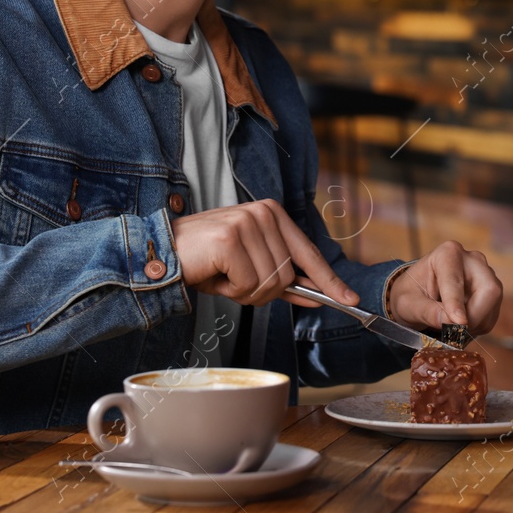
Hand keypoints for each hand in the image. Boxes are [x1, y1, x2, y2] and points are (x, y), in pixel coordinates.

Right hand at [172, 199, 357, 308]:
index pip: (308, 252)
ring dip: (245, 293)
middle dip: (262, 292)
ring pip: (270, 283)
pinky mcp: (231, 239)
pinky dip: (231, 291)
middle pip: (287, 275)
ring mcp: (248, 223)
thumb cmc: (206, 261)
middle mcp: (263, 212)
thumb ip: (283, 278)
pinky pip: (249, 284)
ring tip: (223, 276)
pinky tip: (215, 276)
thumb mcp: (250, 266)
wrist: (162, 253)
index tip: (349, 300)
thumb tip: (318, 295)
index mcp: (272, 213)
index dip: (329, 281)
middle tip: (234, 282)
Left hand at [385, 241, 502, 334]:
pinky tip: (460, 324)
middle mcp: (472, 259)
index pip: (456, 281)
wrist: (418, 294)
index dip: (457, 303)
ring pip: (492, 303)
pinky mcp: (491, 290)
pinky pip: (492, 313)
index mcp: (448, 253)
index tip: (458, 323)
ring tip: (453, 328)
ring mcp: (485, 273)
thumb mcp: (408, 304)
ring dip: (476, 323)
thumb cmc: (410, 294)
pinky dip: (478, 325)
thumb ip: (427, 312)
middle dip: (474, 316)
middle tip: (454, 332)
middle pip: (488, 289)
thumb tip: (450, 323)